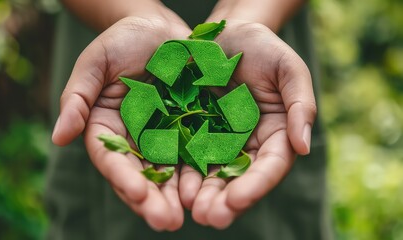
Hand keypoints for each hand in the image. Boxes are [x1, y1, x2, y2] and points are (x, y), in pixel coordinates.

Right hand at [51, 13, 191, 230]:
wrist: (163, 30)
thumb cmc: (124, 40)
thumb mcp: (96, 62)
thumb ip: (78, 98)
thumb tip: (58, 137)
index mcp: (106, 126)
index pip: (110, 158)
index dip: (122, 176)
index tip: (137, 193)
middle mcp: (134, 139)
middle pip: (140, 174)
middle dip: (152, 199)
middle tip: (166, 221)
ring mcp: (163, 137)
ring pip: (168, 172)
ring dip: (176, 196)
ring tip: (188, 216)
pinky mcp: (189, 131)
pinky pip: (195, 154)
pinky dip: (200, 173)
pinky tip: (210, 189)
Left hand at [178, 21, 316, 227]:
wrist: (227, 36)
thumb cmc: (263, 49)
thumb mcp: (289, 70)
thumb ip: (300, 106)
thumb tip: (304, 146)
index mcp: (275, 134)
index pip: (269, 165)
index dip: (256, 184)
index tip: (238, 200)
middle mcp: (247, 144)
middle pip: (239, 178)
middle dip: (225, 200)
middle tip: (210, 217)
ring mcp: (219, 141)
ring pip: (211, 173)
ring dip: (201, 194)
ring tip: (190, 210)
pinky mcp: (193, 132)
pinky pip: (186, 154)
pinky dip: (180, 171)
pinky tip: (171, 185)